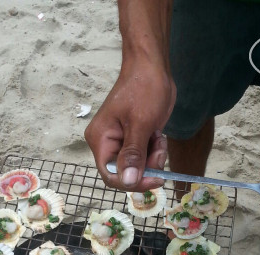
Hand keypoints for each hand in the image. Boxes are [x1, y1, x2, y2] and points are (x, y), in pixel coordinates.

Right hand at [84, 59, 175, 191]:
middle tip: (159, 149)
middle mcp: (106, 144)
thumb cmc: (143, 88)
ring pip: (137, 167)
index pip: (110, 175)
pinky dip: (154, 152)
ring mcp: (120, 143)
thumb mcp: (140, 123)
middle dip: (146, 167)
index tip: (155, 179)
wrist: (152, 67)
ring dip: (153, 158)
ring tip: (159, 138)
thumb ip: (133, 154)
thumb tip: (128, 181)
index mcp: (100, 140)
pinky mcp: (132, 140)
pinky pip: (143, 158)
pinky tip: (158, 135)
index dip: (132, 182)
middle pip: (125, 173)